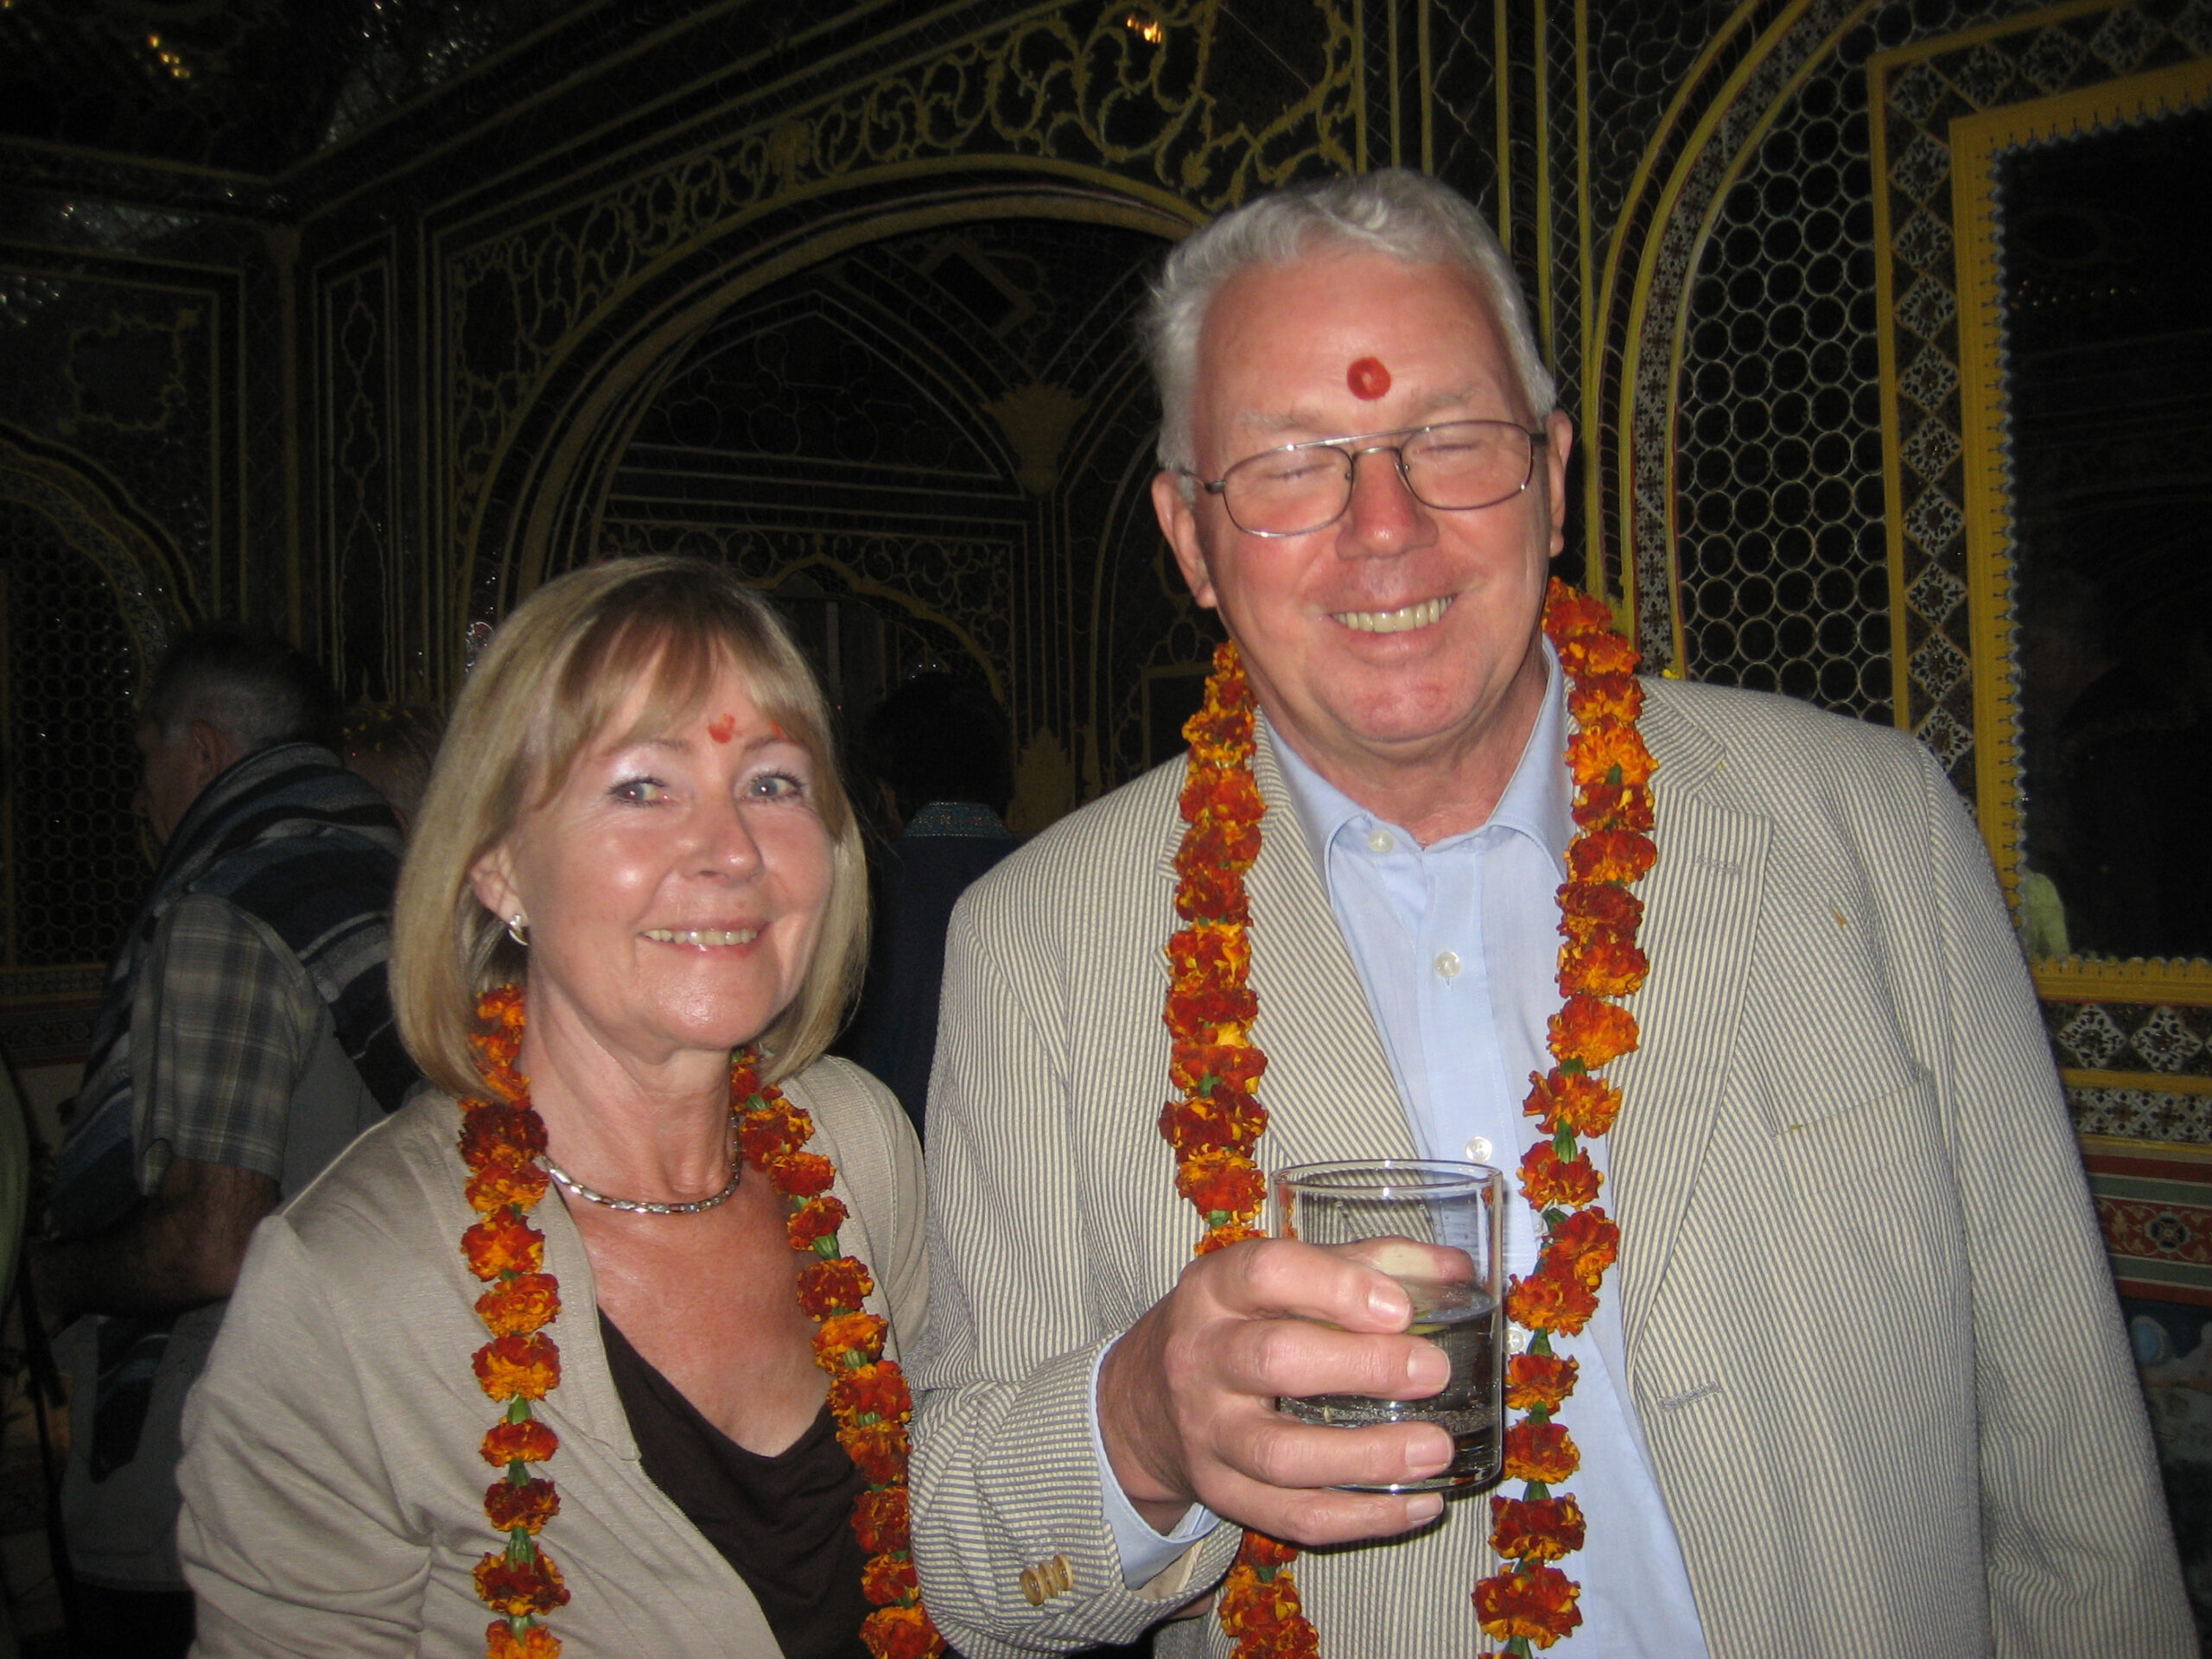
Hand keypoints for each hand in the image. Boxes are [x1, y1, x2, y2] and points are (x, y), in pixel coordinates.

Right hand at [1096, 1237, 1454, 1545]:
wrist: (1145, 1402)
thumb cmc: (1236, 1325)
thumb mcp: (1279, 1280)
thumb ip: (1365, 1264)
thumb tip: (1457, 1271)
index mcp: (1214, 1289)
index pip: (1265, 1273)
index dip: (1335, 1288)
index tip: (1399, 1307)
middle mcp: (1201, 1357)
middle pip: (1275, 1361)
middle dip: (1362, 1367)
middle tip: (1433, 1372)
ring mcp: (1207, 1432)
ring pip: (1282, 1455)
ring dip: (1368, 1455)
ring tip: (1437, 1448)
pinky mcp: (1220, 1493)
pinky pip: (1292, 1516)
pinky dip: (1362, 1517)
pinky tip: (1419, 1503)